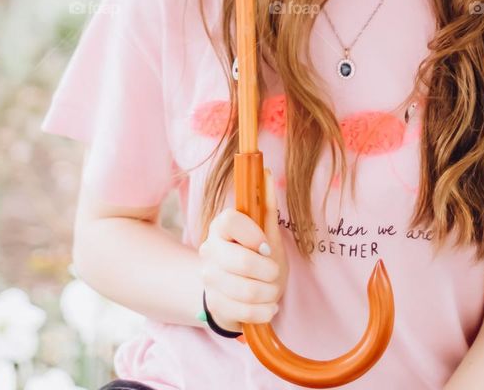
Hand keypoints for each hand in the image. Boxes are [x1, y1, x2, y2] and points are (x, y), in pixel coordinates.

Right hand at [198, 168, 288, 334]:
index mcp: (221, 227)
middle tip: (274, 272)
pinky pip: (246, 311)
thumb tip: (268, 172)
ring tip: (273, 290)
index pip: (230, 221)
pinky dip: (265, 311)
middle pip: (239, 261)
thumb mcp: (267, 233)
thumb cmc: (259, 258)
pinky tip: (268, 306)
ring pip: (245, 289)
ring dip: (269, 293)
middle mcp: (209, 250)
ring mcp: (209, 279)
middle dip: (267, 270)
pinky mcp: (215, 304)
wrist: (244, 294)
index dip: (253, 234)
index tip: (266, 245)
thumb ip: (266, 204)